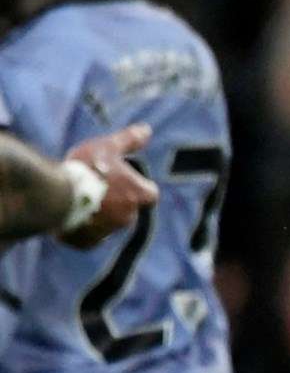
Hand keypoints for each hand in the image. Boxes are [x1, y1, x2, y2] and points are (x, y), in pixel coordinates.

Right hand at [60, 124, 158, 248]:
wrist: (55, 196)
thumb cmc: (85, 169)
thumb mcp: (108, 146)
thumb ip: (130, 140)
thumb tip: (147, 130)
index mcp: (139, 195)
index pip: (150, 194)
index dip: (139, 186)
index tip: (125, 180)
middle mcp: (128, 217)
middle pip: (129, 209)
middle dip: (118, 201)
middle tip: (97, 187)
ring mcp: (108, 232)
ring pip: (109, 223)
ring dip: (101, 214)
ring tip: (81, 199)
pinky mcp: (88, 243)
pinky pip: (91, 237)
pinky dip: (85, 228)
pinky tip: (73, 215)